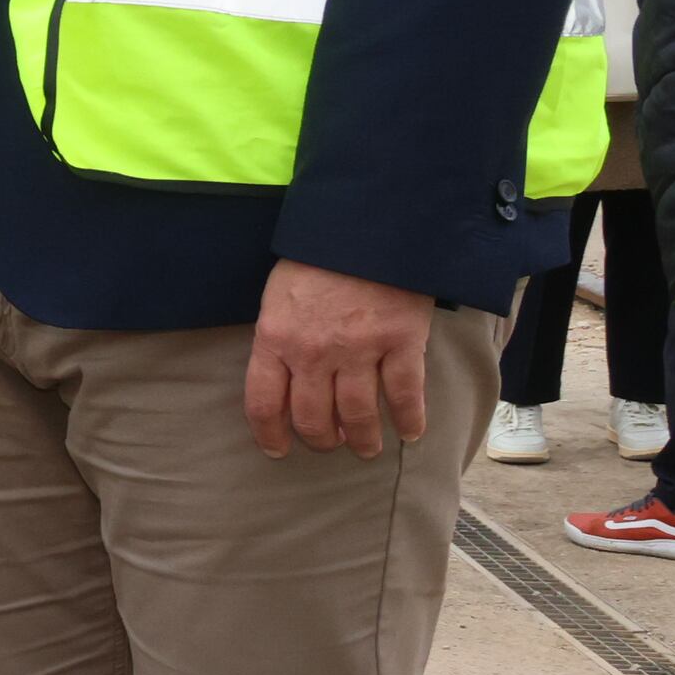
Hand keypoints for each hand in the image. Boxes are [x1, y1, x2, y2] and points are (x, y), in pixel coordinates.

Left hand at [251, 259, 434, 458]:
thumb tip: (282, 372)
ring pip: (356, 414)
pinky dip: (409, 419)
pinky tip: (411, 433)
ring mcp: (358, 350)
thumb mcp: (278, 294)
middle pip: (312, 417)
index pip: (263, 403)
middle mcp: (312, 353)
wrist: (367, 225)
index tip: (278, 450)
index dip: (270, 434)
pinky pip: (404, 394)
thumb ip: (279, 335)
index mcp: (275, 339)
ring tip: (366, 449)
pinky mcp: (400, 342)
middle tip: (331, 444)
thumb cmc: (317, 255)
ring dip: (362, 439)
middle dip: (321, 440)